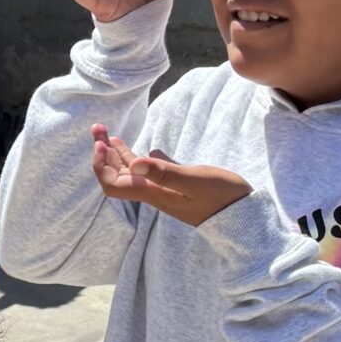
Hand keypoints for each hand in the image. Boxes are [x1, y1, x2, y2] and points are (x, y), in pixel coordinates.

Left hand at [91, 128, 249, 225]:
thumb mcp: (196, 180)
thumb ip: (166, 173)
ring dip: (115, 153)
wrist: (243, 214)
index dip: (101, 166)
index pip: (113, 185)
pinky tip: (133, 148)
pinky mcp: (173, 185)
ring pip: (130, 172)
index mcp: (154, 193)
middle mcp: (153, 193)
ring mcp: (162, 190)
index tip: (101, 143)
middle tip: (97, 127)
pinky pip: (146, 172)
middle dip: (103, 153)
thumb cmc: (223, 196)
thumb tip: (135, 164)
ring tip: (106, 133)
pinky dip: (134, 158)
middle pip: (116, 176)